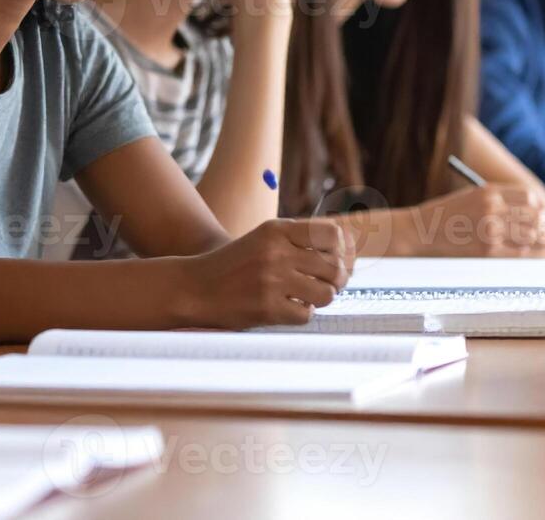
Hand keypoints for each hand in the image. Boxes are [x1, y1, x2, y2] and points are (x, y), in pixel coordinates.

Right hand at [177, 218, 353, 328]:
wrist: (195, 288)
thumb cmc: (235, 264)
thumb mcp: (264, 240)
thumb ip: (300, 242)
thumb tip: (349, 257)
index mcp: (276, 230)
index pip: (332, 234)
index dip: (341, 251)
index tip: (336, 261)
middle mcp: (276, 252)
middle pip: (334, 268)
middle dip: (336, 280)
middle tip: (325, 285)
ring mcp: (272, 280)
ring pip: (326, 294)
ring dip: (320, 299)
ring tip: (305, 297)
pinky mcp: (268, 308)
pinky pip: (306, 315)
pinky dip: (301, 314)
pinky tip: (286, 308)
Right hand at [413, 183, 544, 255]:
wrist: (420, 230)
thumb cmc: (446, 214)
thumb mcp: (472, 197)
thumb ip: (498, 201)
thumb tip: (532, 212)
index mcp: (489, 191)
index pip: (529, 197)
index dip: (538, 207)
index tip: (540, 215)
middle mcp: (492, 208)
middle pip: (534, 216)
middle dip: (541, 225)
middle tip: (541, 232)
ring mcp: (489, 230)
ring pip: (530, 235)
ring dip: (532, 240)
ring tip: (528, 243)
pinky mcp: (486, 250)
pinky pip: (519, 253)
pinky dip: (523, 252)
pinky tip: (517, 251)